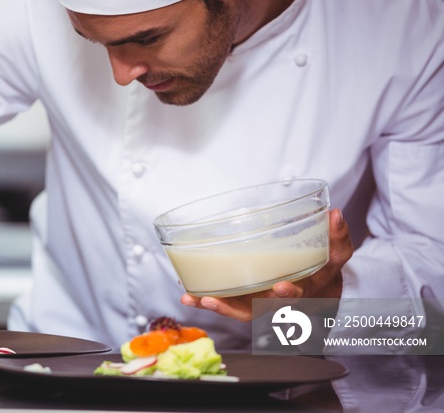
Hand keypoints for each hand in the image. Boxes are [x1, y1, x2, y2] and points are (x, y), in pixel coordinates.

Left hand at [180, 208, 353, 321]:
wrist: (318, 291)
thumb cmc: (323, 270)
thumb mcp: (336, 254)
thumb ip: (337, 237)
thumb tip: (335, 215)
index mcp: (305, 292)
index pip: (299, 294)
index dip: (289, 293)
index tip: (280, 286)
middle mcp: (279, 303)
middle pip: (257, 311)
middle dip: (233, 307)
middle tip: (213, 301)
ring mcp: (261, 304)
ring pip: (237, 311)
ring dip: (215, 306)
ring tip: (194, 298)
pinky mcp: (247, 300)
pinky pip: (227, 303)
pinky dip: (208, 301)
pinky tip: (189, 296)